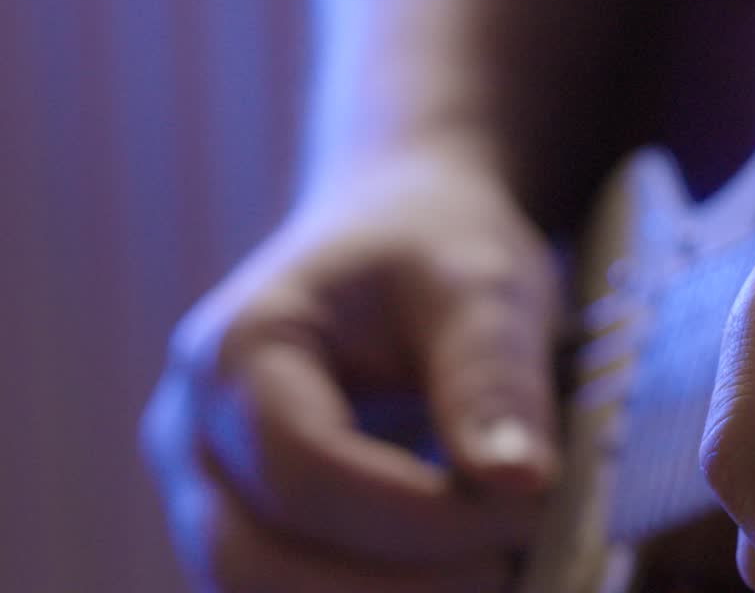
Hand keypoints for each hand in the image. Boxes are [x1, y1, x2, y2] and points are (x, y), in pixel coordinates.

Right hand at [140, 153, 561, 591]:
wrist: (396, 228)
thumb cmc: (434, 245)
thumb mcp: (480, 284)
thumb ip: (493, 378)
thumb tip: (522, 486)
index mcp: (240, 349)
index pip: (304, 472)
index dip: (416, 516)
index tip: (526, 509)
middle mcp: (197, 430)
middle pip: (254, 562)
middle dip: (394, 589)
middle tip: (508, 565)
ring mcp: (210, 488)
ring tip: (494, 571)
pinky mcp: (249, 525)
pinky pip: (287, 590)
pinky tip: (457, 575)